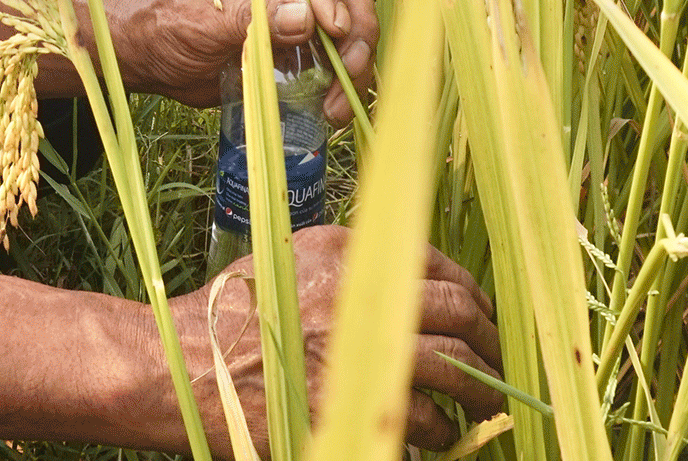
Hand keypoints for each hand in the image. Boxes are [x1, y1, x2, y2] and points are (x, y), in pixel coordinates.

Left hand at [114, 0, 376, 120]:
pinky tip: (334, 107)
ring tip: (337, 104)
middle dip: (356, 27)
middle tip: (349, 68)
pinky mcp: (306, 33)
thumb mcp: (202, 21)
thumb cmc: (168, 27)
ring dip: (357, 58)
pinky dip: (346, 77)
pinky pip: (341, 49)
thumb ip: (251, 18)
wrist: (156, 59)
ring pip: (352, 16)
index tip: (333, 29)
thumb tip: (307, 17)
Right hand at [178, 229, 504, 452]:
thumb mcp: (290, 263)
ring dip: (478, 390)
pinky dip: (442, 429)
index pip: (437, 264)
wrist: (187, 366)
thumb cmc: (231, 317)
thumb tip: (406, 285)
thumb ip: (348, 267)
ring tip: (484, 404)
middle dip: (490, 339)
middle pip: (458, 313)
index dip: (470, 292)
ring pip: (455, 369)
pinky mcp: (357, 405)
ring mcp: (363, 351)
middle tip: (500, 359)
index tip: (480, 313)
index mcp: (349, 252)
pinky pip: (424, 419)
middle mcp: (364, 293)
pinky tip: (441, 435)